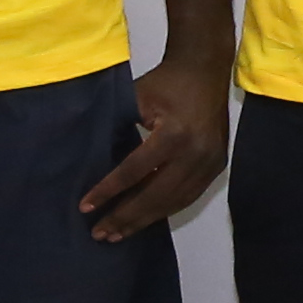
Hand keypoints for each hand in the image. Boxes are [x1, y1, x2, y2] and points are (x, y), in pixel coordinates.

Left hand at [84, 51, 232, 240]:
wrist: (205, 69)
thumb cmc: (165, 82)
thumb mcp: (135, 99)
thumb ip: (117, 130)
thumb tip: (92, 165)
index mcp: (172, 135)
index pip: (134, 172)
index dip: (108, 191)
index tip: (85, 208)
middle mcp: (194, 153)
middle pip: (154, 195)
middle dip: (125, 217)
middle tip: (100, 234)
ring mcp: (210, 162)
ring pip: (173, 202)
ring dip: (144, 220)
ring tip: (118, 234)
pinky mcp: (217, 166)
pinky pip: (189, 196)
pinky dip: (165, 210)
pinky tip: (146, 220)